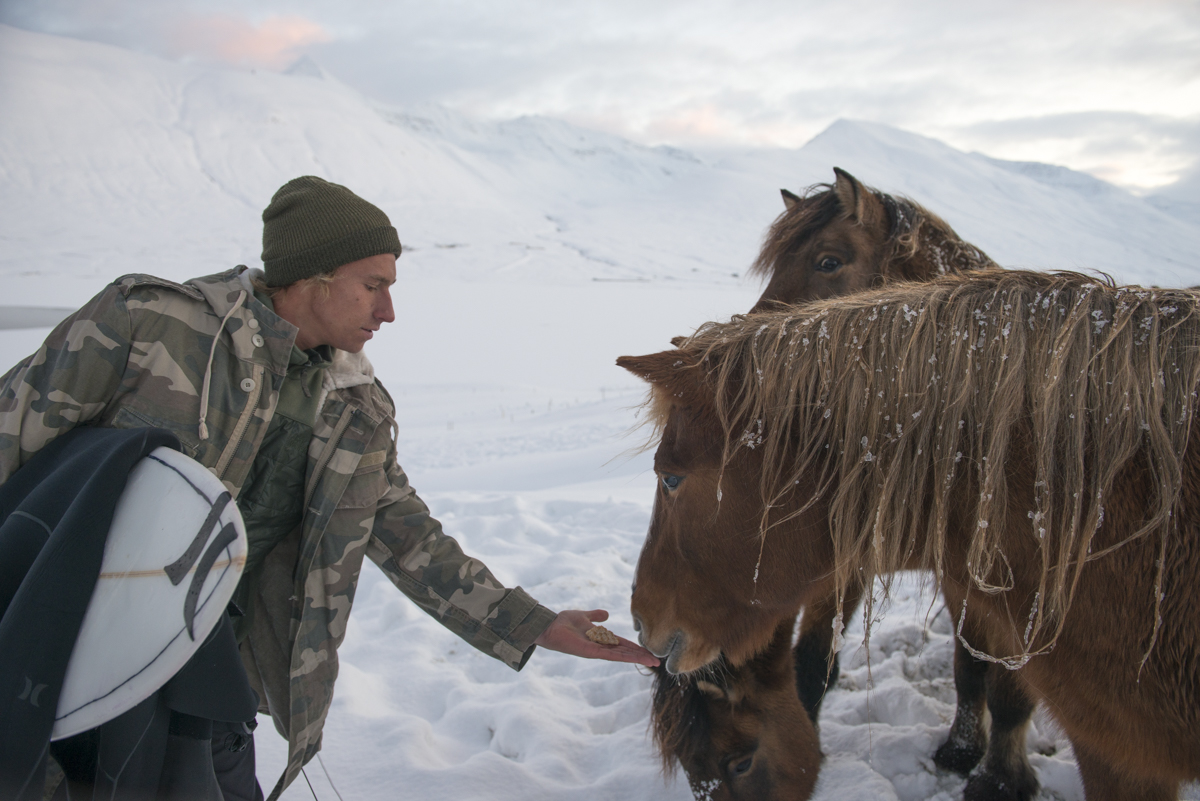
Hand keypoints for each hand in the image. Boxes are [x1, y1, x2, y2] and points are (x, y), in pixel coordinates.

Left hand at [534, 609, 659, 666]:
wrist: (550, 625)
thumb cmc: (564, 622)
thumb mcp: (584, 616)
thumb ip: (595, 615)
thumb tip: (606, 614)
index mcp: (601, 638)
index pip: (623, 645)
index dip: (636, 648)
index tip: (650, 652)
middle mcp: (601, 647)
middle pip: (625, 652)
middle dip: (641, 656)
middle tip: (658, 662)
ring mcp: (597, 651)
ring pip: (622, 656)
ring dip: (637, 659)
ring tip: (653, 662)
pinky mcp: (591, 652)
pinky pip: (611, 655)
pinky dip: (624, 657)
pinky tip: (635, 658)